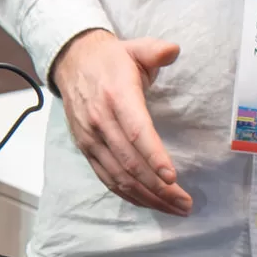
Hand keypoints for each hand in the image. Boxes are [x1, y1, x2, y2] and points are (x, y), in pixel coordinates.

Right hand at [52, 31, 191, 215]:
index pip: (136, 131)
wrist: (71, 61)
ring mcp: (91, 138)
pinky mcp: (85, 148)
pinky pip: (107, 178)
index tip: (172, 176)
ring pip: (119, 176)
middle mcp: (101, 121)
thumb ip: (155, 51)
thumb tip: (174, 50)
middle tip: (185, 202)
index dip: (154, 155)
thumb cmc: (111, 59)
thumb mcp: (135, 48)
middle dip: (159, 187)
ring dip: (148, 197)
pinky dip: (128, 194)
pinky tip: (148, 202)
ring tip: (174, 208)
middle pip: (130, 162)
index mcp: (117, 95)